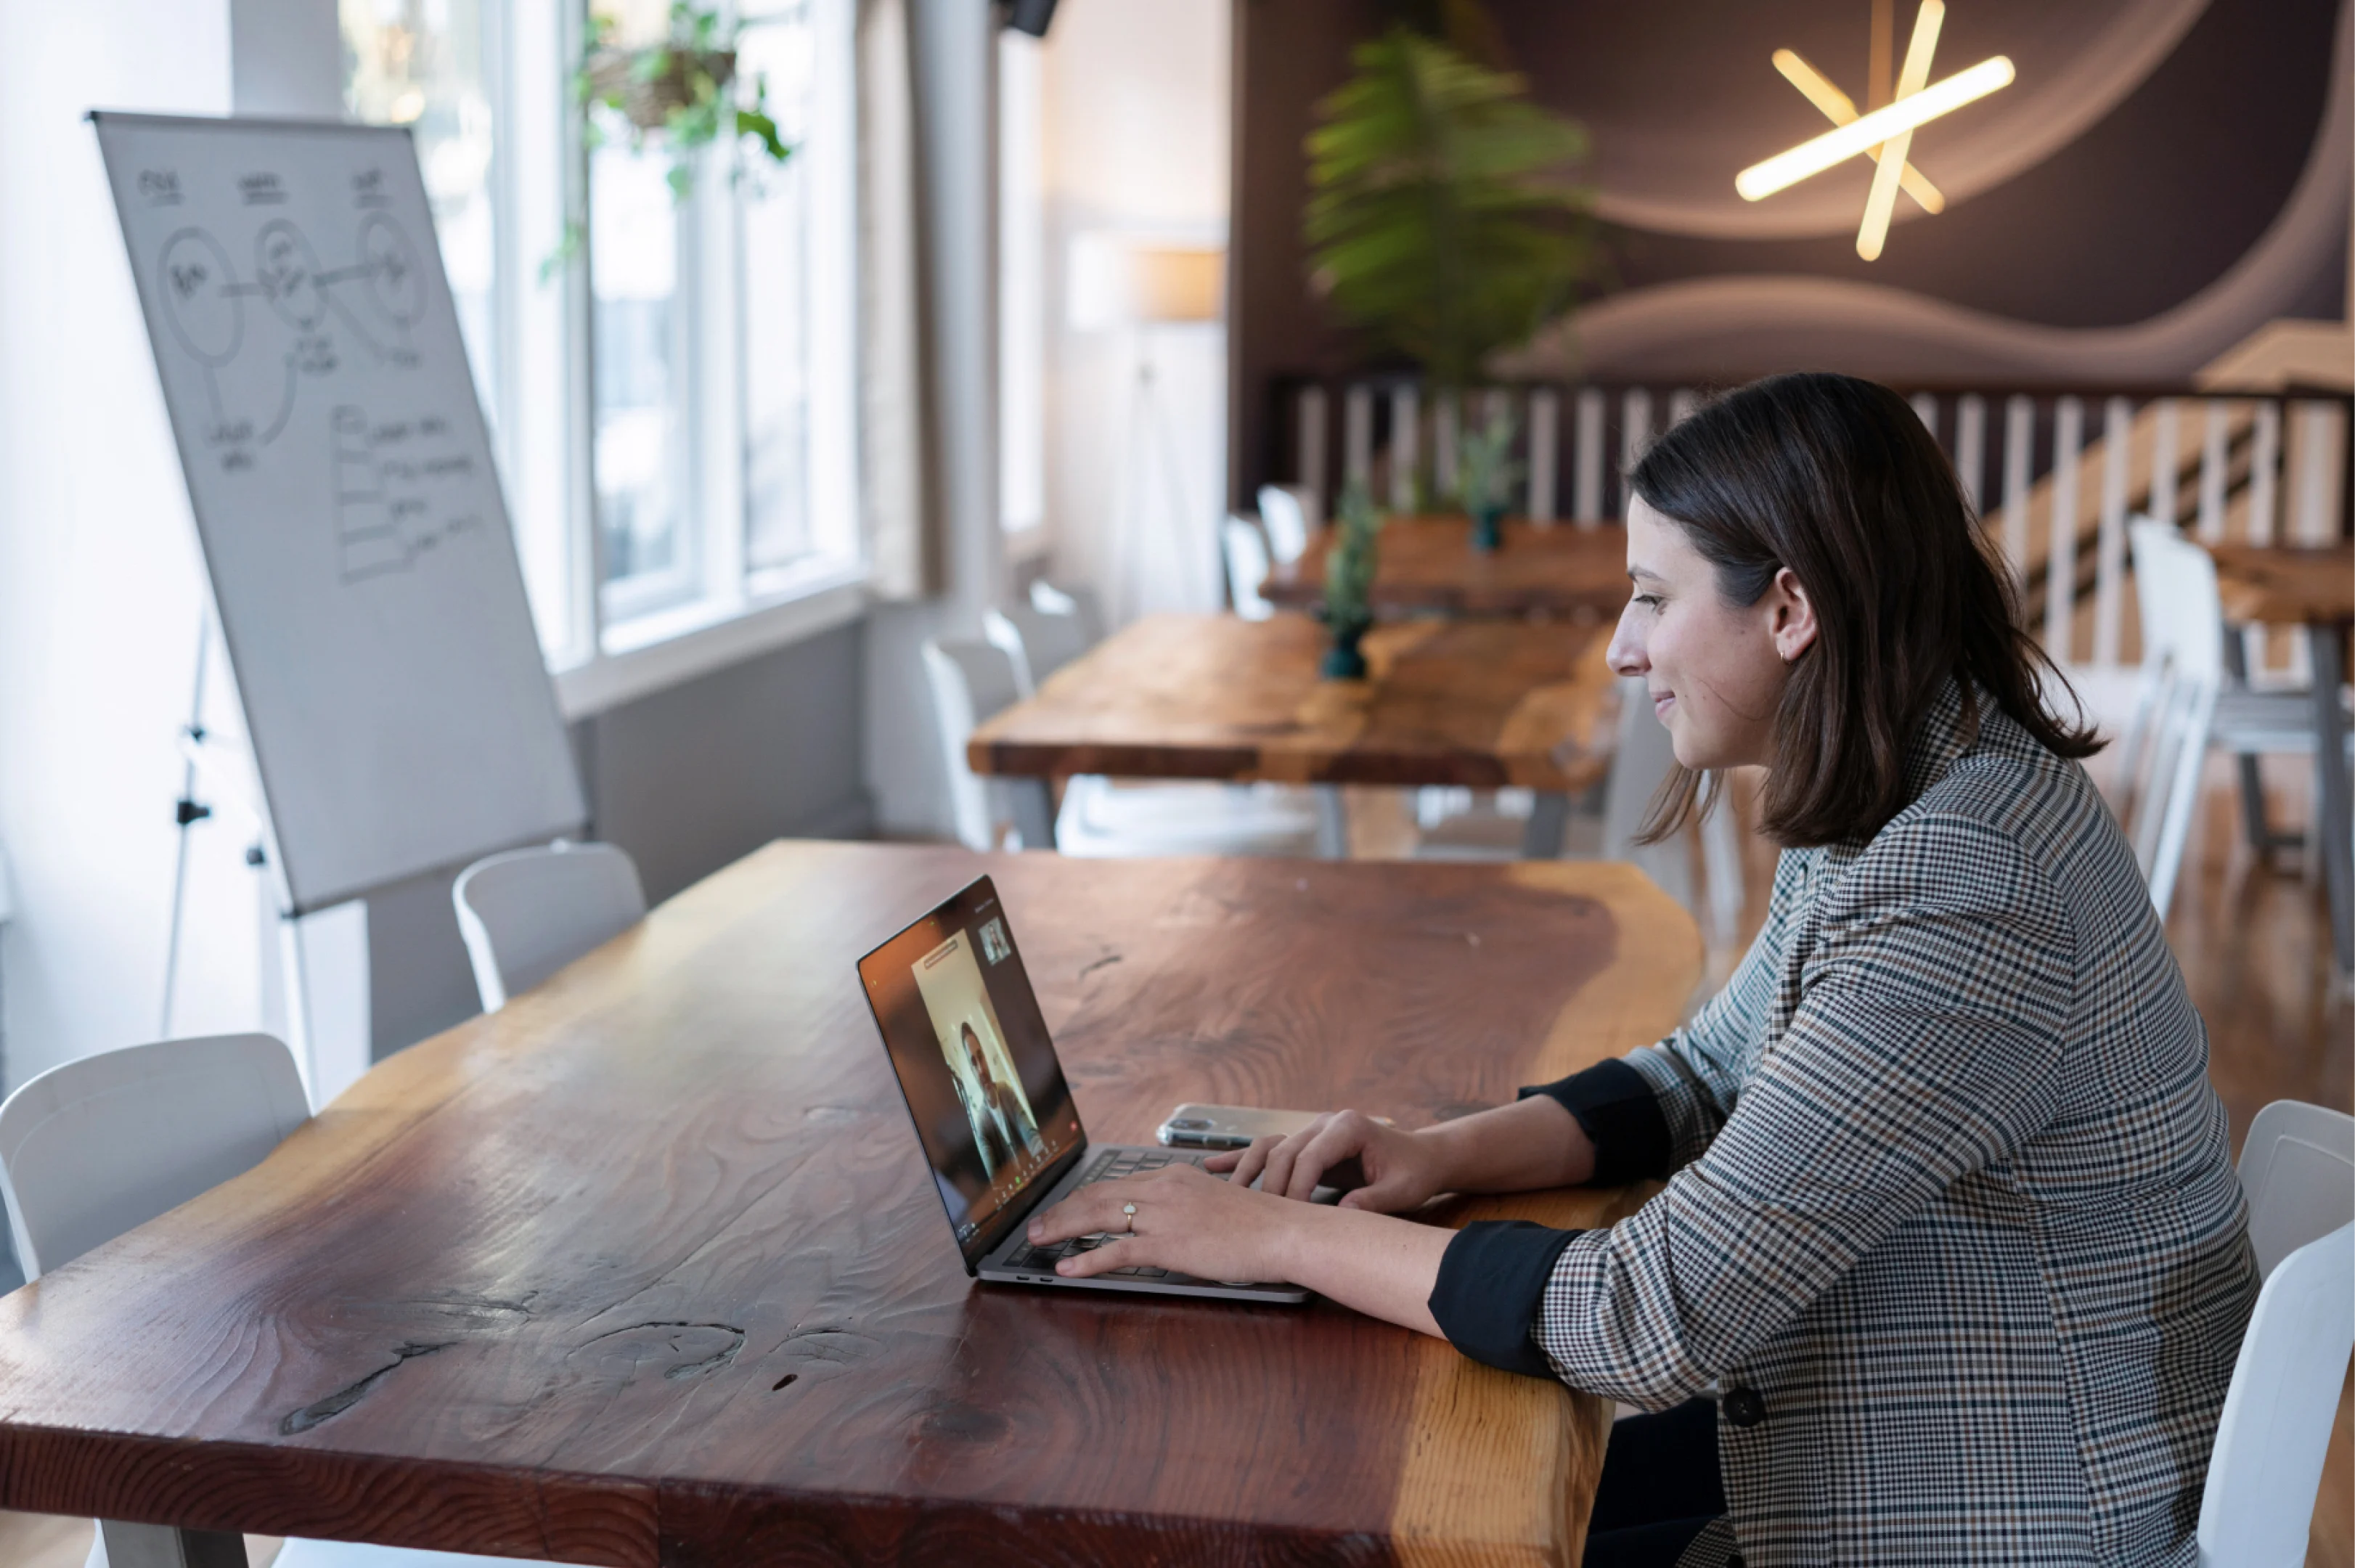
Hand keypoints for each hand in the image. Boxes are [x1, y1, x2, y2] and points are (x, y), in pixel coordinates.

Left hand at [1025, 1165, 1301, 1283]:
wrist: (1282, 1232)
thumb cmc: (1257, 1224)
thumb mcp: (1213, 1202)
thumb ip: (1183, 1207)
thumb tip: (1162, 1222)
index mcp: (1173, 1176)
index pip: (1115, 1184)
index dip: (1083, 1198)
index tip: (1063, 1208)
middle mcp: (1163, 1188)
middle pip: (1097, 1195)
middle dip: (1062, 1210)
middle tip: (1037, 1224)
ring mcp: (1164, 1215)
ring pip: (1099, 1217)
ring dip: (1062, 1228)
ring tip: (1039, 1240)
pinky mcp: (1169, 1244)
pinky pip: (1117, 1251)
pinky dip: (1087, 1259)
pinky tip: (1068, 1267)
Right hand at [1206, 1109, 1450, 1212]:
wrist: (1421, 1156)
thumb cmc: (1413, 1173)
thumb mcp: (1401, 1190)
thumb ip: (1373, 1201)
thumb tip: (1344, 1216)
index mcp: (1349, 1127)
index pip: (1309, 1156)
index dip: (1296, 1188)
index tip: (1290, 1218)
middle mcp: (1325, 1123)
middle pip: (1283, 1151)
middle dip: (1271, 1186)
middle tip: (1261, 1220)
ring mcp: (1312, 1130)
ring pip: (1269, 1147)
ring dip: (1247, 1170)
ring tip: (1225, 1194)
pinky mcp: (1305, 1142)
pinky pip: (1268, 1148)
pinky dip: (1242, 1158)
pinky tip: (1212, 1167)